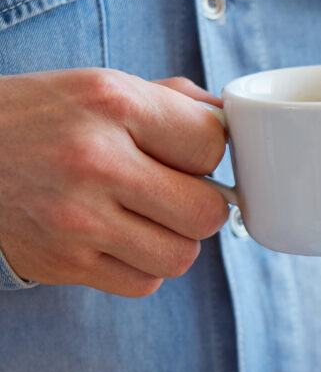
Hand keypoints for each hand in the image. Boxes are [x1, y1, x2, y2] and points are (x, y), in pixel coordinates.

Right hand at [0, 69, 229, 296]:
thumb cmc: (38, 118)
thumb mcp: (99, 87)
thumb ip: (172, 102)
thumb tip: (232, 121)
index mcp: (112, 103)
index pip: (211, 146)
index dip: (207, 154)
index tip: (185, 155)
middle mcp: (95, 160)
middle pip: (207, 212)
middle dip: (200, 205)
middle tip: (172, 194)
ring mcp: (76, 217)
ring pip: (180, 256)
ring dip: (172, 241)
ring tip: (143, 218)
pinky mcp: (60, 261)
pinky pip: (143, 284)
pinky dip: (140, 268)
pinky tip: (115, 240)